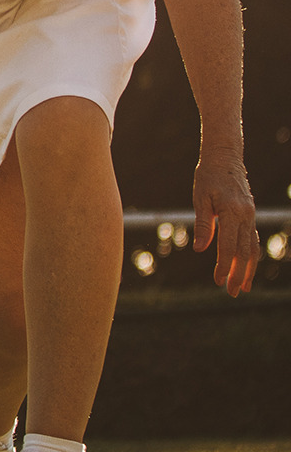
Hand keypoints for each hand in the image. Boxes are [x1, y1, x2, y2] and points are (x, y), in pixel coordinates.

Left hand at [193, 147, 258, 295]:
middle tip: (232, 293)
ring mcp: (250, 215)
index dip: (223, 266)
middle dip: (238, 274)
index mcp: (232, 212)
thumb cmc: (208, 176)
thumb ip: (203, 223)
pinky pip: (251, 238)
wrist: (225, 157)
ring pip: (251, 247)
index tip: (218, 282)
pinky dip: (249, 255)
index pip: (228, 246)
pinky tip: (245, 267)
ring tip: (242, 287)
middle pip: (244, 251)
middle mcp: (245, 215)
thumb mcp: (200, 198)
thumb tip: (200, 249)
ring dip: (247, 269)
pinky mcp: (248, 215)